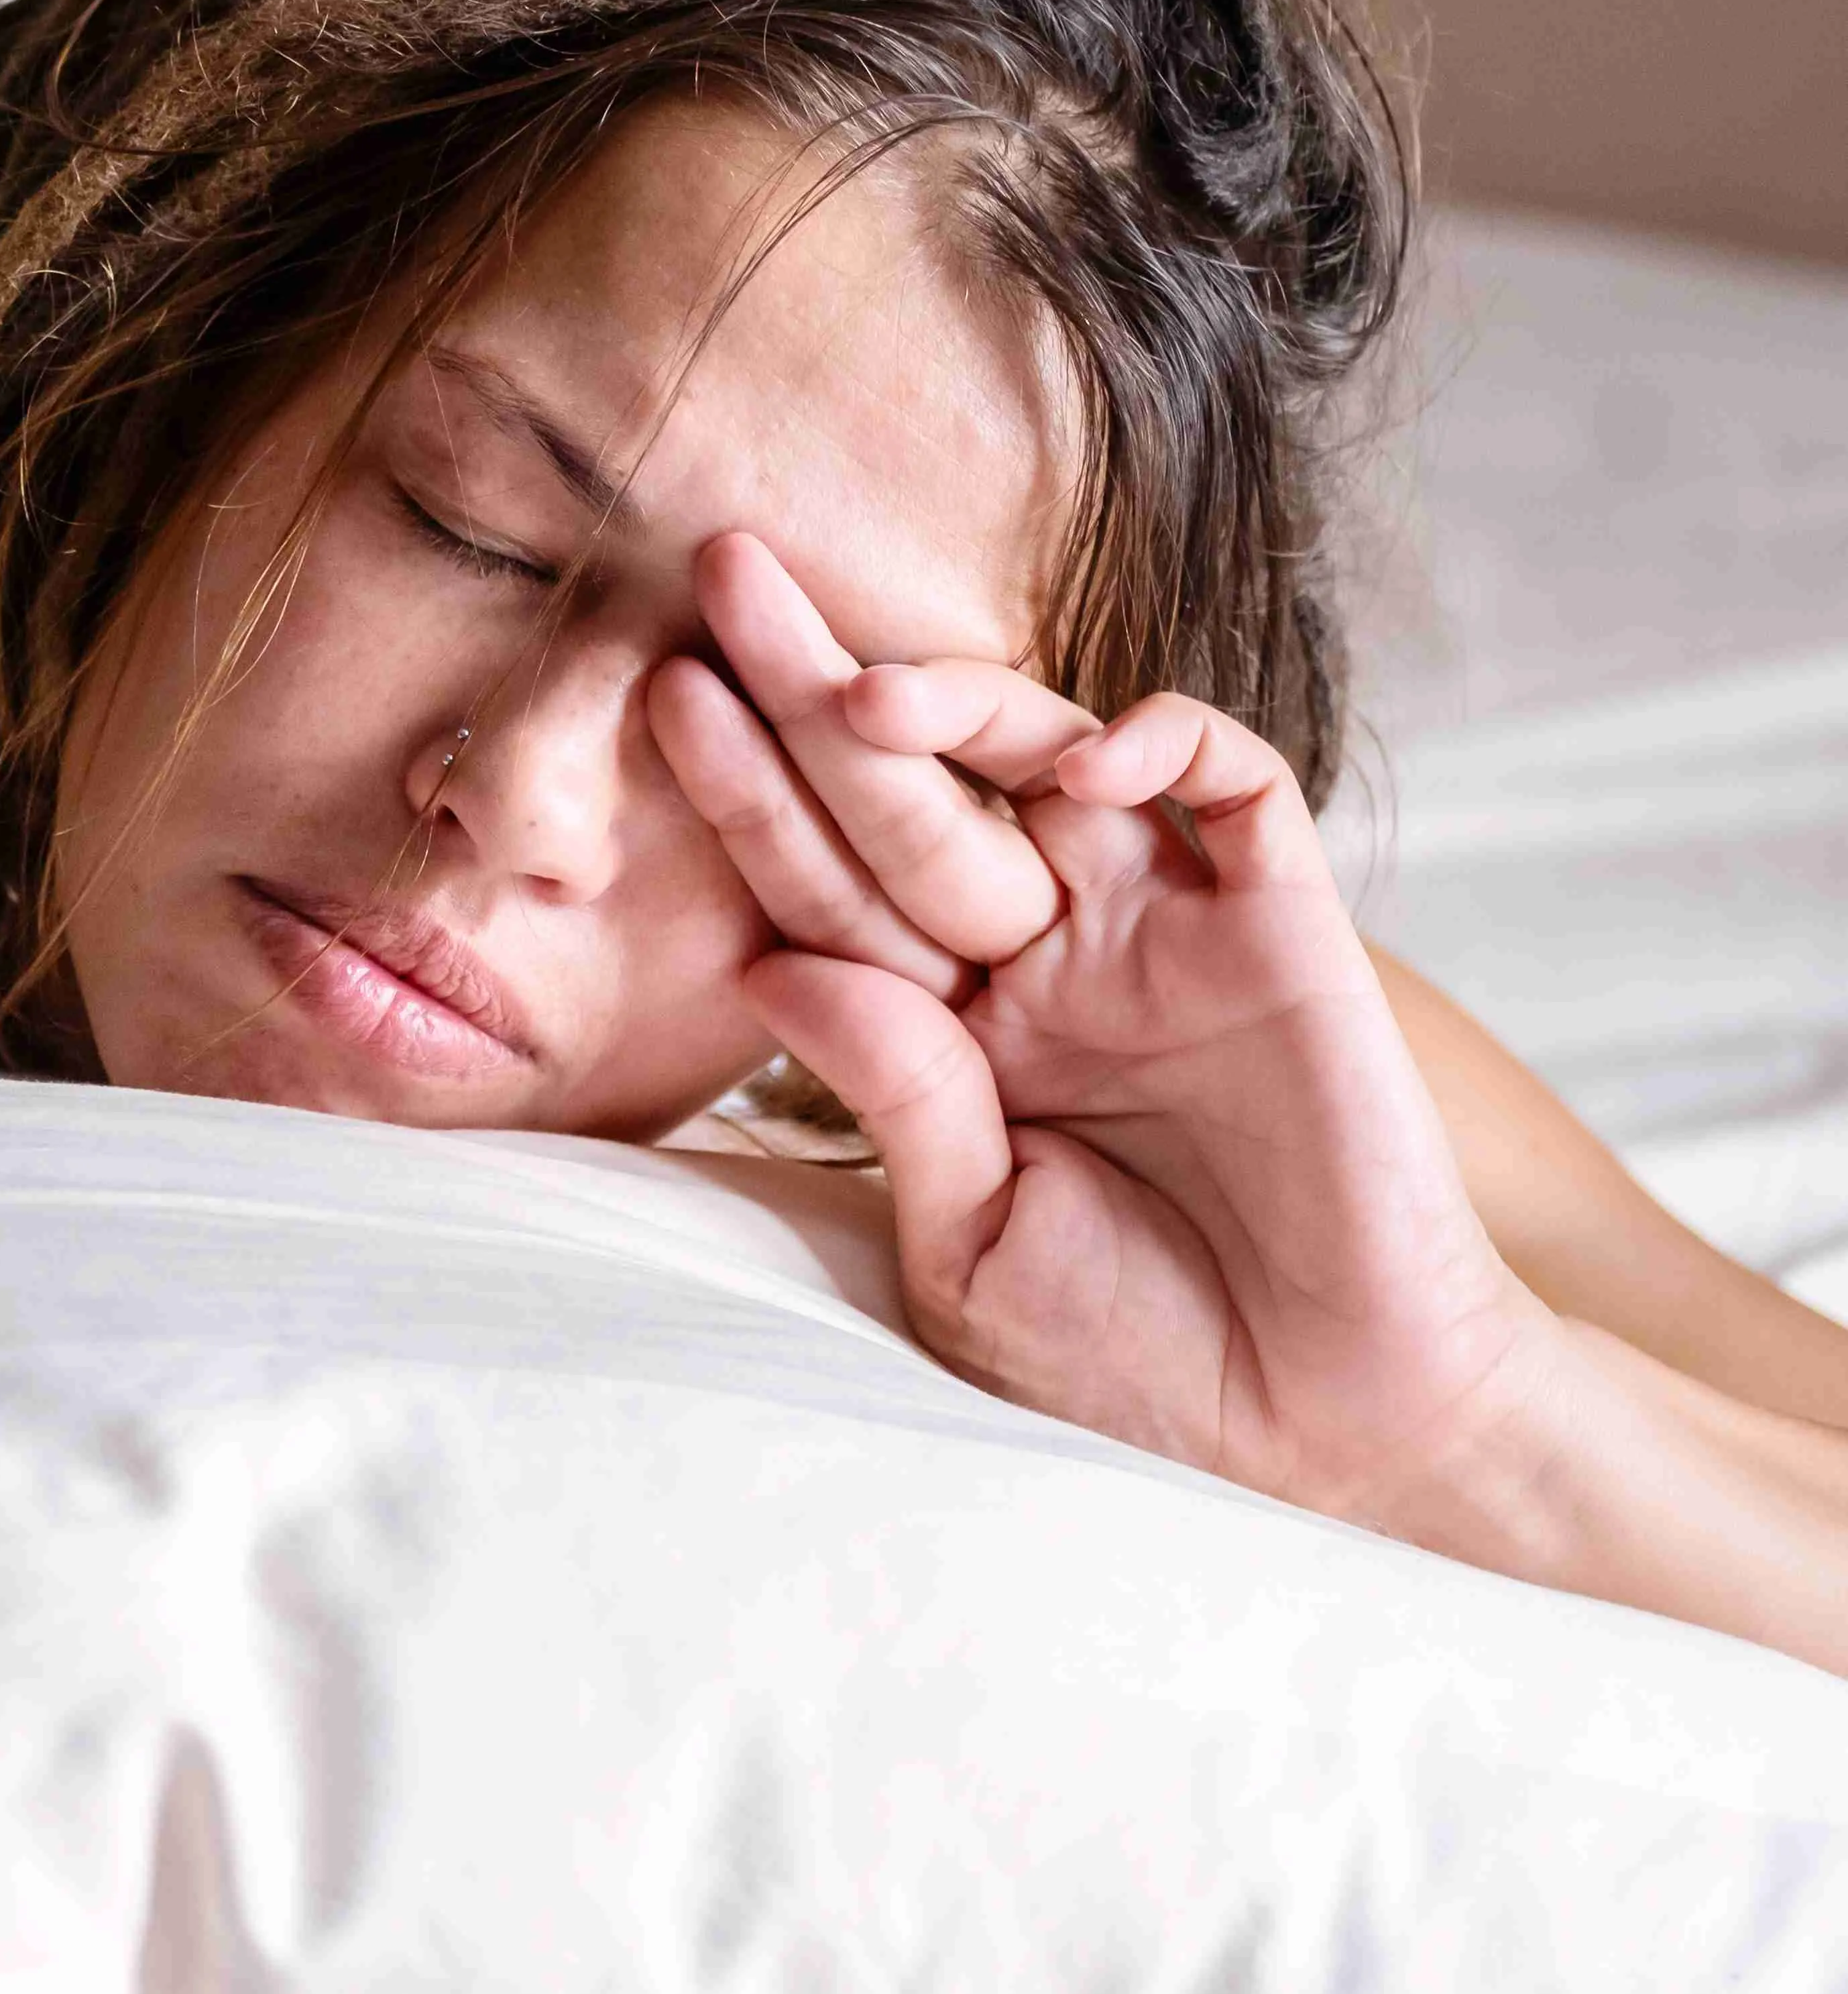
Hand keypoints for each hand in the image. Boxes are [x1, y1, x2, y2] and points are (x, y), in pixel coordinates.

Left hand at [644, 532, 1573, 1541]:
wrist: (1327, 1422)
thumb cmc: (1139, 1350)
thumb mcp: (975, 1242)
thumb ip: (896, 1098)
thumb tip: (772, 967)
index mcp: (944, 1026)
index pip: (822, 885)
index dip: (748, 793)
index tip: (664, 696)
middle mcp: (1040, 952)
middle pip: (908, 793)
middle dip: (815, 686)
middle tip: (726, 571)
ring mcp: (1158, 929)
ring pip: (1047, 759)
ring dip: (960, 705)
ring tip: (865, 693)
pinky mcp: (1283, 928)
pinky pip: (1232, 790)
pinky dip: (1168, 744)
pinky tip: (1090, 752)